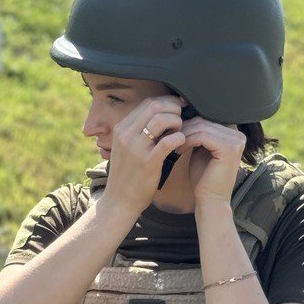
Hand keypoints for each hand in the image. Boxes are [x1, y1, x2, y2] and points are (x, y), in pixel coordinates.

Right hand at [99, 95, 186, 216]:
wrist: (119, 201)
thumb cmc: (128, 174)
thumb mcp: (127, 147)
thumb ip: (139, 131)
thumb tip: (162, 114)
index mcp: (121, 128)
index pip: (147, 103)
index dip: (167, 102)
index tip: (179, 107)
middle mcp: (126, 134)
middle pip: (155, 106)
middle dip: (174, 108)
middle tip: (183, 117)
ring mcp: (135, 148)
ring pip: (162, 119)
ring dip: (177, 121)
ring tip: (180, 131)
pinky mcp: (147, 162)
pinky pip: (168, 141)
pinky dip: (179, 138)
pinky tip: (181, 142)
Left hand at [177, 117, 245, 205]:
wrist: (210, 200)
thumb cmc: (203, 178)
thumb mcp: (201, 150)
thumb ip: (199, 133)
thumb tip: (184, 114)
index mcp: (233, 133)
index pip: (209, 117)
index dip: (190, 122)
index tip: (175, 133)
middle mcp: (238, 135)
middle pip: (205, 120)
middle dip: (185, 128)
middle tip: (170, 138)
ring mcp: (236, 141)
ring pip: (202, 126)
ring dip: (184, 135)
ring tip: (173, 146)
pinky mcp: (229, 149)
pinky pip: (202, 136)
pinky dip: (187, 141)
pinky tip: (178, 150)